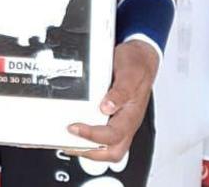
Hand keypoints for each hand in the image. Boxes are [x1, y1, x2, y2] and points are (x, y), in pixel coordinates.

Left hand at [63, 40, 160, 160]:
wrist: (141, 56)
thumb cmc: (137, 64)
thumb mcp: (129, 73)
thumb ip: (120, 91)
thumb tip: (107, 107)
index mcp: (131, 114)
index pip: (113, 135)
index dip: (92, 135)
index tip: (74, 127)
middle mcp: (126, 121)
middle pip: (113, 151)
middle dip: (91, 152)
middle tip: (70, 143)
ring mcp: (120, 120)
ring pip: (108, 147)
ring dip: (88, 148)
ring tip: (68, 141)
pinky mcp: (112, 116)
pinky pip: (102, 135)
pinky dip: (87, 138)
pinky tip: (74, 131)